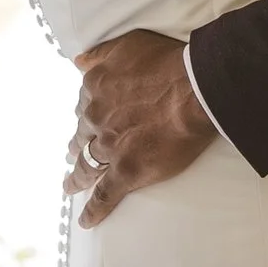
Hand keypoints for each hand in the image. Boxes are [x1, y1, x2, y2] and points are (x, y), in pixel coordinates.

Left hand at [68, 28, 215, 227]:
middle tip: (75, 153)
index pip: (84, 104)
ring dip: (77, 176)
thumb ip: (100, 54)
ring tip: (71, 185)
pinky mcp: (127, 171)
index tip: (86, 122)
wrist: (196, 89)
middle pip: (82, 135)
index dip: (85, 114)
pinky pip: (105, 195)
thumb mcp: (127, 45)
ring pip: (86, 165)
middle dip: (78, 144)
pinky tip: (86, 221)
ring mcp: (110, 146)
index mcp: (97, 87)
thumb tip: (78, 62)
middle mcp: (97, 117)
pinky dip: (94, 210)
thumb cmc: (169, 62)